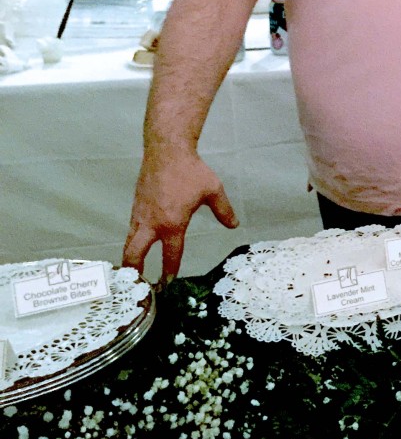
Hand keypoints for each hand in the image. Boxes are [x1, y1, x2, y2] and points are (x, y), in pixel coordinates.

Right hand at [122, 146, 238, 283]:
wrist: (167, 151)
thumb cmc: (192, 171)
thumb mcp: (213, 190)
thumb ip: (223, 211)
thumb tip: (234, 226)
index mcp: (172, 224)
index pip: (170, 255)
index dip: (170, 272)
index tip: (168, 285)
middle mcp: (152, 223)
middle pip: (134, 255)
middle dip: (134, 273)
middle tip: (137, 286)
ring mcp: (140, 215)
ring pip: (129, 243)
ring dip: (131, 259)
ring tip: (134, 273)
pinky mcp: (135, 206)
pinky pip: (131, 230)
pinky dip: (132, 241)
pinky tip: (139, 245)